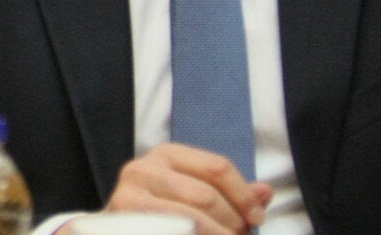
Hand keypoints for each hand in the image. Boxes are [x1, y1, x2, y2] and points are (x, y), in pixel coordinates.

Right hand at [106, 143, 270, 234]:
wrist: (115, 233)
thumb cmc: (160, 214)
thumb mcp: (193, 195)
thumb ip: (229, 194)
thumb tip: (265, 192)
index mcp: (166, 154)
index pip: (217, 167)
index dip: (244, 196)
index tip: (257, 219)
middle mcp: (144, 169)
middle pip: (207, 197)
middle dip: (232, 224)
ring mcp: (130, 197)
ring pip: (193, 221)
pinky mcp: (127, 221)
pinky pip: (177, 232)